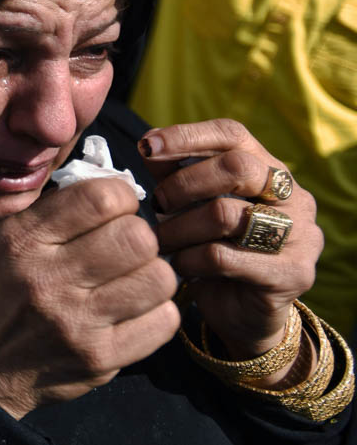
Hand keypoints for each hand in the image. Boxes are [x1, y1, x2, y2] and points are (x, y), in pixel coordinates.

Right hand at [0, 178, 179, 418]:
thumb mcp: (4, 242)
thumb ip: (53, 214)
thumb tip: (113, 191)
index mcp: (22, 242)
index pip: (98, 198)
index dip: (122, 196)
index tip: (118, 207)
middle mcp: (48, 279)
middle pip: (137, 236)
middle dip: (140, 236)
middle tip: (127, 247)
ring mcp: (77, 323)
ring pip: (159, 277)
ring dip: (153, 274)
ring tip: (134, 279)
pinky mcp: (100, 358)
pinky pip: (163, 321)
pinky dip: (158, 312)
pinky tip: (136, 310)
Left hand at [142, 119, 321, 384]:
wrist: (243, 313)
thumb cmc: (211, 247)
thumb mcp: (191, 205)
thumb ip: (174, 174)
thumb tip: (150, 147)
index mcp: (270, 169)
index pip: (233, 134)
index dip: (187, 136)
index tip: (147, 146)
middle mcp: (294, 196)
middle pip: (237, 167)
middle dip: (184, 183)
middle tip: (158, 203)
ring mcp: (300, 234)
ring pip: (226, 214)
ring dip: (179, 227)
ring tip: (159, 240)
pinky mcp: (292, 273)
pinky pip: (223, 257)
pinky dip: (190, 259)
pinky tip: (179, 266)